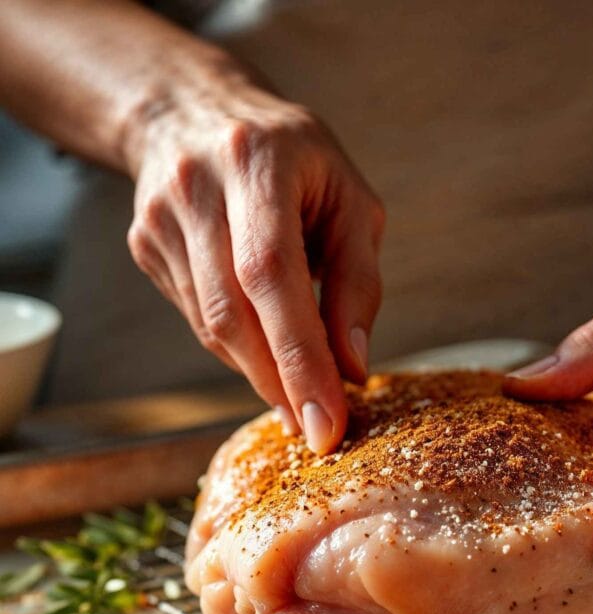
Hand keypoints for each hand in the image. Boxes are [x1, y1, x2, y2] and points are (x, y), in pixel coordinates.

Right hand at [126, 69, 384, 452]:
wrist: (192, 114)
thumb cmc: (293, 160)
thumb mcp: (349, 200)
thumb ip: (358, 280)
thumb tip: (352, 367)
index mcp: (257, 163)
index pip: (273, 275)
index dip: (299, 357)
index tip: (326, 421)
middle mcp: (198, 187)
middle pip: (232, 311)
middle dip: (279, 383)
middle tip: (317, 431)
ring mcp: (161, 219)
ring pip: (211, 325)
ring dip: (260, 373)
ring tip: (300, 396)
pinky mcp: (145, 245)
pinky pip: (197, 319)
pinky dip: (238, 348)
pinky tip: (265, 350)